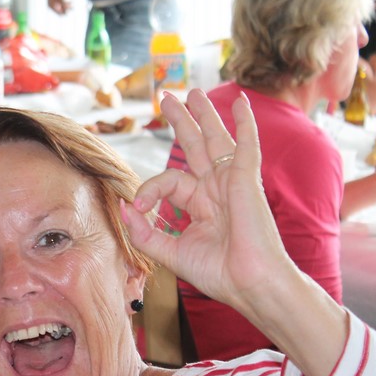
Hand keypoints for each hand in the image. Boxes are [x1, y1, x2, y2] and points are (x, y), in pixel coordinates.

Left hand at [124, 90, 294, 314]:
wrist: (250, 284)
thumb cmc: (219, 273)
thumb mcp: (170, 252)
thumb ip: (144, 231)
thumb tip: (125, 206)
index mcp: (201, 205)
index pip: (169, 181)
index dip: (149, 188)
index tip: (138, 205)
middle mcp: (217, 190)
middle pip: (195, 147)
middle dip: (181, 122)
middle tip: (167, 99)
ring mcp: (232, 183)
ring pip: (215, 140)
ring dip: (204, 114)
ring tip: (192, 92)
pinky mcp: (247, 181)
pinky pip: (247, 146)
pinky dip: (245, 123)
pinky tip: (240, 102)